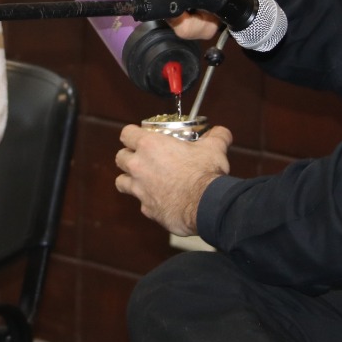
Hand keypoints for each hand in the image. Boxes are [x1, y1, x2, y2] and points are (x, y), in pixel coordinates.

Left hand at [114, 124, 232, 235]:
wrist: (206, 205)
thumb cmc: (205, 173)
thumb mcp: (213, 148)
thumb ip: (216, 136)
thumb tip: (221, 132)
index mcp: (150, 146)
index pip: (127, 133)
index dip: (132, 134)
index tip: (140, 136)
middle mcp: (139, 166)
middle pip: (120, 157)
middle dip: (128, 156)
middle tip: (142, 158)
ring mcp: (140, 189)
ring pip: (121, 182)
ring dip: (129, 180)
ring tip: (142, 180)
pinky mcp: (147, 209)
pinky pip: (141, 203)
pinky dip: (148, 201)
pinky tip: (161, 200)